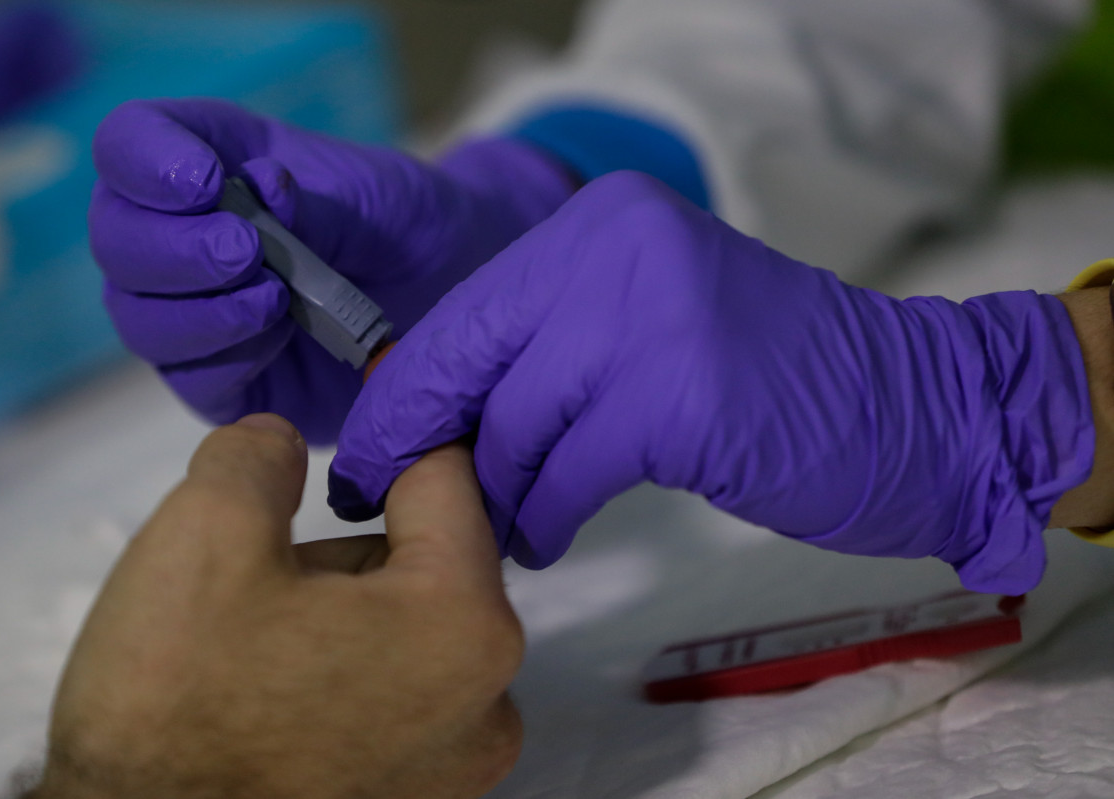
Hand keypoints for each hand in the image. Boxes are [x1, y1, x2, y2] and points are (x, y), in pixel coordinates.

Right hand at [29, 415, 523, 798]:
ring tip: (256, 650)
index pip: (446, 476)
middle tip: (263, 578)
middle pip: (429, 558)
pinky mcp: (419, 798)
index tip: (356, 401)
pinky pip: (395, 689)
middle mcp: (490, 701)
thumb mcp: (203, 534)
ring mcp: (460, 763)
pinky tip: (273, 695)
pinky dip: (344, 669)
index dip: (388, 429)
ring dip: (342, 610)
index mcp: (463, 624)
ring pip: (407, 624)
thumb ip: (260, 453)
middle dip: (349, 544)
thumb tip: (280, 440)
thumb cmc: (174, 711)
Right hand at [89, 98, 573, 443]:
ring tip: (275, 300)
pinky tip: (280, 336)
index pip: (131, 146)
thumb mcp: (373, 193)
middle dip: (173, 249)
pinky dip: (226, 358)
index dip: (147, 162)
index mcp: (208, 161)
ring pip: (139, 317)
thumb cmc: (408, 223)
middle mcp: (183, 236)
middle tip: (248, 252)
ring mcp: (194, 313)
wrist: (456, 294)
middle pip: (116, 238)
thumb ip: (310, 197)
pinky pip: (191, 379)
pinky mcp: (225, 381)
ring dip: (198, 310)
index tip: (205, 183)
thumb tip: (258, 193)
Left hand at [328, 171, 1093, 594]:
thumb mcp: (649, 324)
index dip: (407, 387)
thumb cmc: (774, 381)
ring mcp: (650, 316)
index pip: (468, 308)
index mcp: (602, 222)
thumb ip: (553, 348)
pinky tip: (547, 539)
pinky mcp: (679, 396)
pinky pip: (567, 472)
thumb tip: (437, 416)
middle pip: (468, 356)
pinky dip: (545, 516)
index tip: (373, 448)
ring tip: (499, 532)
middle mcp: (618, 247)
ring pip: (513, 424)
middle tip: (385, 499)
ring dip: (494, 495)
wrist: (915, 407)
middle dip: (414, 440)